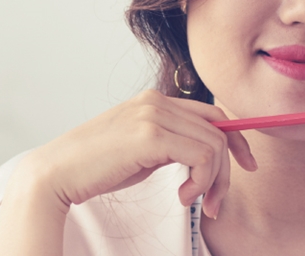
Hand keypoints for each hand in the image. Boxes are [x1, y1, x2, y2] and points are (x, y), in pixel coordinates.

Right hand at [14, 90, 257, 217]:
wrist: (57, 173)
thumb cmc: (95, 168)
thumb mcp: (141, 150)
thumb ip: (170, 144)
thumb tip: (203, 156)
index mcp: (154, 100)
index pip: (212, 113)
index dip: (236, 140)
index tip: (246, 166)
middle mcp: (156, 101)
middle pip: (219, 130)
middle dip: (227, 171)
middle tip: (216, 204)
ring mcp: (153, 115)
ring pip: (214, 145)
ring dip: (214, 182)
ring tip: (194, 202)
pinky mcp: (150, 135)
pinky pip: (201, 156)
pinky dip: (202, 181)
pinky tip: (183, 197)